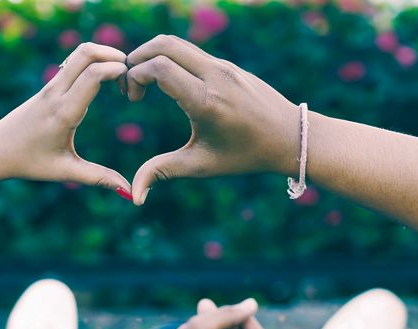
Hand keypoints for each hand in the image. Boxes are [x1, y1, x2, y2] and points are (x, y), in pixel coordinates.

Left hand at [0, 42, 131, 193]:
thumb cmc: (28, 163)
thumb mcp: (65, 172)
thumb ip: (99, 178)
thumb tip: (129, 192)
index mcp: (63, 112)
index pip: (93, 74)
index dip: (117, 70)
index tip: (132, 85)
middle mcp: (56, 93)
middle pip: (86, 52)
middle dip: (113, 55)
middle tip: (131, 73)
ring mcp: (50, 86)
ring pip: (79, 53)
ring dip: (103, 55)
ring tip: (120, 75)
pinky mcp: (48, 86)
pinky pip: (73, 62)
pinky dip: (92, 61)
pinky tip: (104, 78)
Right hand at [125, 35, 299, 202]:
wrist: (288, 137)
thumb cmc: (244, 155)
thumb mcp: (202, 165)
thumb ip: (163, 172)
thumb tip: (135, 196)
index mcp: (206, 101)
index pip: (159, 68)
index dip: (135, 76)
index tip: (132, 99)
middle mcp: (215, 76)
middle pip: (164, 45)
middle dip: (137, 58)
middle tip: (129, 83)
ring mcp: (223, 66)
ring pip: (177, 43)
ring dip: (153, 55)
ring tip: (144, 81)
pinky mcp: (228, 64)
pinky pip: (191, 51)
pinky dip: (170, 58)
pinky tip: (166, 82)